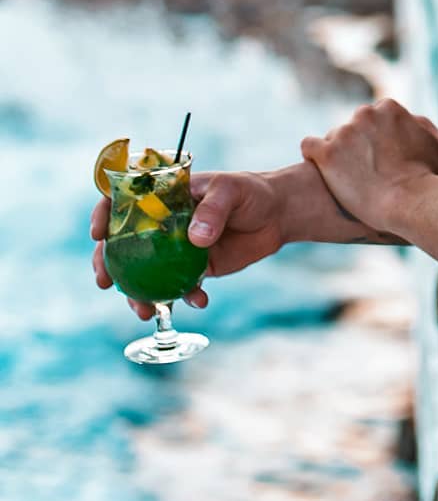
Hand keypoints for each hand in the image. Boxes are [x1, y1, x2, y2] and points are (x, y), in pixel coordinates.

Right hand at [91, 171, 285, 320]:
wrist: (276, 215)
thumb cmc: (249, 192)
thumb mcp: (231, 191)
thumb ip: (212, 210)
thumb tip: (196, 239)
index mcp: (164, 197)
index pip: (122, 200)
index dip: (104, 215)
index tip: (99, 234)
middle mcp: (162, 224)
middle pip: (122, 243)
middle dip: (108, 264)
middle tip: (105, 282)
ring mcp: (175, 249)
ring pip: (145, 272)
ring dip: (138, 293)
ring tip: (143, 310)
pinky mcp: (194, 269)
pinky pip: (179, 287)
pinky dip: (183, 298)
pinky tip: (198, 301)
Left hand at [300, 99, 437, 234]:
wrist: (411, 201)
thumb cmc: (428, 176)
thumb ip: (423, 127)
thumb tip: (414, 123)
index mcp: (389, 108)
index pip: (374, 117)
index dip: (376, 138)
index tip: (380, 157)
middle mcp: (364, 114)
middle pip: (352, 127)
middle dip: (356, 145)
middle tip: (365, 171)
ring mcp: (344, 133)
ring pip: (332, 138)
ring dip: (339, 155)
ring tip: (348, 179)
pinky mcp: (327, 154)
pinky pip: (309, 146)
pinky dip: (313, 156)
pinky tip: (322, 170)